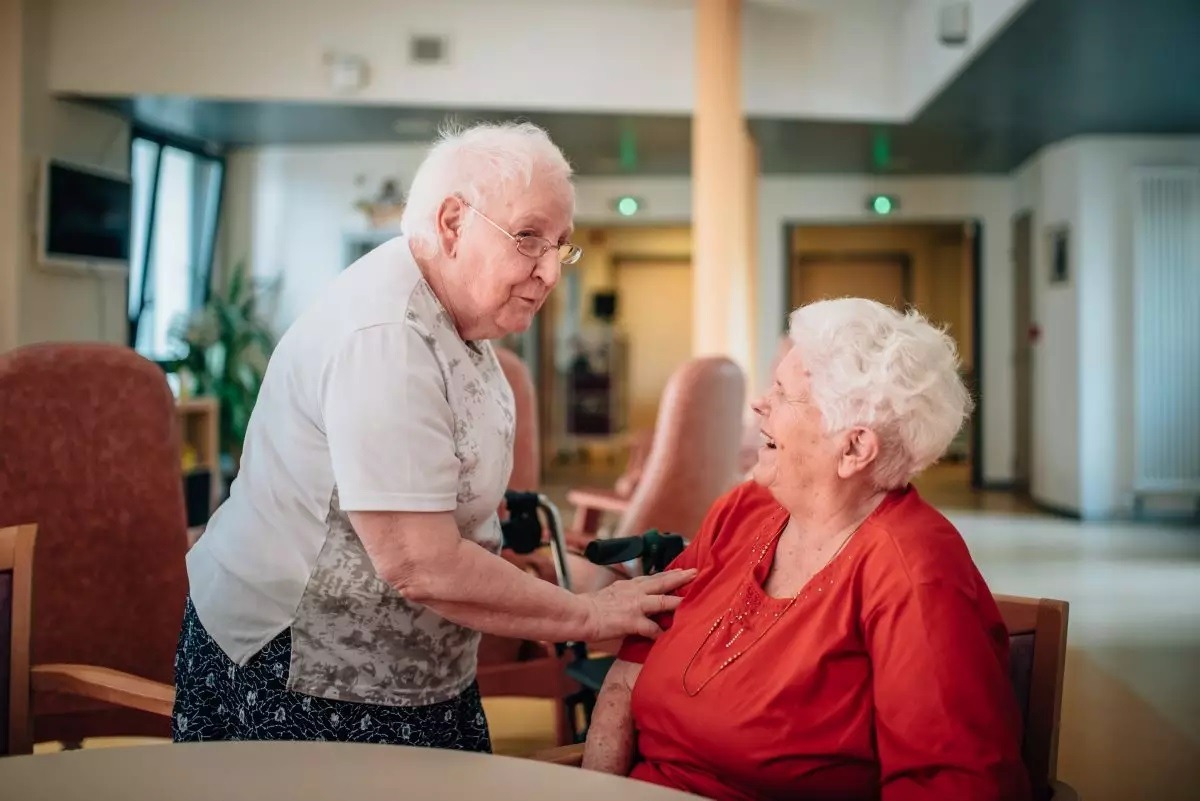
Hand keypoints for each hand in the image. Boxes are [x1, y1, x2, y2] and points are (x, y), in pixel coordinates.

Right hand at [580, 569, 697, 640]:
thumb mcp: (609, 595)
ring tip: (693, 601)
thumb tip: (629, 603)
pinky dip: (661, 634)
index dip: (668, 575)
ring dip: (679, 601)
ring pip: (663, 601)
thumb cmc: (589, 607)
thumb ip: (623, 596)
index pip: (653, 578)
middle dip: (680, 577)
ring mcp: (635, 605)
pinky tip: (670, 638)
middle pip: (662, 581)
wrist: (579, 614)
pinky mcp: (633, 621)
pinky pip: (652, 629)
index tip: (681, 571)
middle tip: (696, 573)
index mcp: (628, 585)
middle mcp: (634, 591)